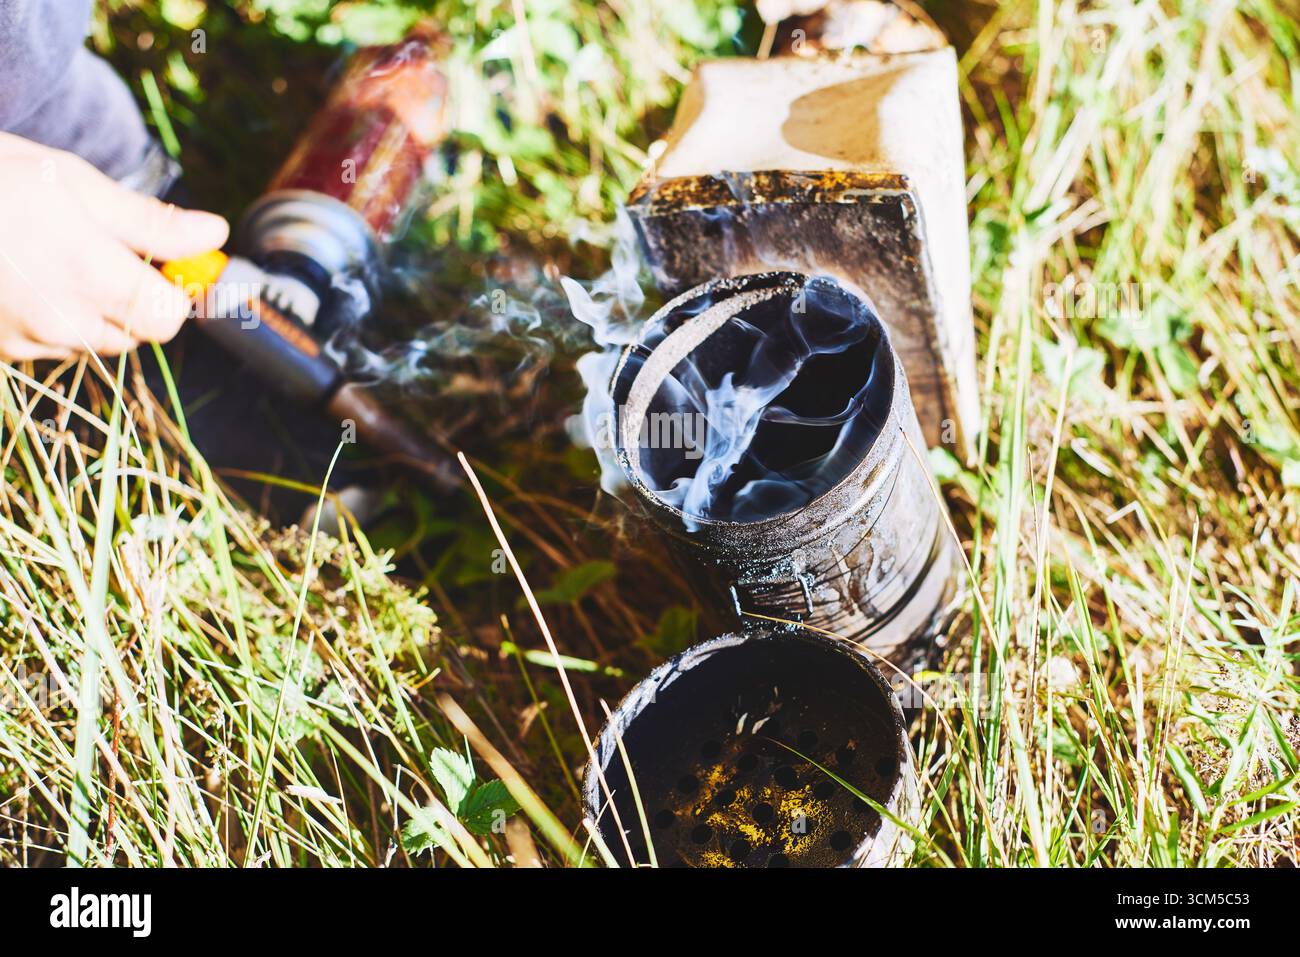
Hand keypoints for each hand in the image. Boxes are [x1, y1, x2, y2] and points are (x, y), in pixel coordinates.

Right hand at [0, 132, 227, 360]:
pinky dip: (51, 320)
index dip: (173, 290)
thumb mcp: (72, 182)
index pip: (168, 317)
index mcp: (90, 275)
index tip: (158, 261)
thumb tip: (214, 234)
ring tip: (55, 258)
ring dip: (93, 312)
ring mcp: (25, 340)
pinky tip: (23, 278)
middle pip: (136, 335)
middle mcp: (61, 320)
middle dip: (135, 301)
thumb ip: (150, 221)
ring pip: (93, 342)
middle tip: (102, 251)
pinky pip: (49, 347)